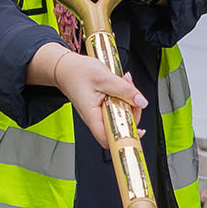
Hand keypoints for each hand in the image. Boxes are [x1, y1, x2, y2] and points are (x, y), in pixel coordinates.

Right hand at [29, 41, 147, 150]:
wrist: (65, 68)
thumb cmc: (77, 73)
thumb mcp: (104, 77)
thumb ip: (124, 90)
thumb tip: (141, 102)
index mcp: (92, 116)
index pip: (109, 139)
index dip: (125, 139)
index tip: (138, 132)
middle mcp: (95, 118)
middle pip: (120, 126)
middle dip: (132, 111)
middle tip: (133, 96)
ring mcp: (99, 114)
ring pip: (121, 116)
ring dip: (129, 101)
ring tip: (126, 85)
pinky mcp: (102, 108)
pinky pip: (117, 108)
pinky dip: (123, 97)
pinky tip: (122, 86)